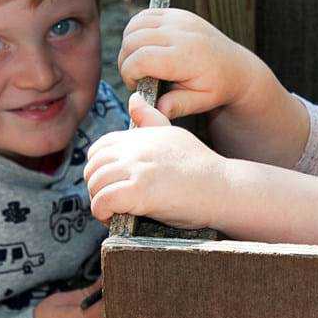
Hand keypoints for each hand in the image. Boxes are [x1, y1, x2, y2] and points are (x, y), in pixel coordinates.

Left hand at [85, 93, 230, 229]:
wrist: (224, 188)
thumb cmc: (202, 168)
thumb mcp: (174, 135)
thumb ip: (150, 120)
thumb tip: (133, 99)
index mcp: (142, 135)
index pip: (100, 147)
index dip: (98, 167)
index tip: (109, 182)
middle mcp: (136, 149)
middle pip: (93, 166)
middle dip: (95, 185)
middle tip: (109, 199)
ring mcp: (137, 169)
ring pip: (96, 183)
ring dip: (98, 201)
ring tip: (111, 211)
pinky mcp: (139, 191)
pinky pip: (103, 201)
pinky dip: (102, 212)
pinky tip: (113, 218)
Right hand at [118, 8, 272, 120]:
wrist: (236, 67)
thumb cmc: (217, 87)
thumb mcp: (201, 102)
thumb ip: (177, 106)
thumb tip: (156, 110)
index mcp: (186, 57)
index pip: (141, 59)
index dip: (129, 74)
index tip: (136, 86)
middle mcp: (181, 33)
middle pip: (133, 41)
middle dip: (126, 61)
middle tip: (136, 77)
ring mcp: (179, 19)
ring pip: (134, 25)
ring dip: (128, 45)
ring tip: (140, 62)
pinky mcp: (177, 13)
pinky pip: (144, 15)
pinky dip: (137, 30)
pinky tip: (145, 47)